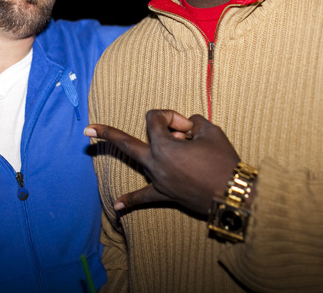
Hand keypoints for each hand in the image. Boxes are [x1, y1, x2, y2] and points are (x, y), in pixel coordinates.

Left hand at [85, 110, 239, 214]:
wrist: (233, 194)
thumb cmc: (222, 161)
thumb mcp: (211, 131)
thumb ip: (194, 122)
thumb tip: (187, 127)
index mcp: (163, 146)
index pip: (155, 119)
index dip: (171, 116)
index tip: (189, 127)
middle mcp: (155, 162)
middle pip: (127, 143)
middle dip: (107, 134)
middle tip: (89, 129)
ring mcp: (158, 180)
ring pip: (140, 162)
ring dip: (146, 151)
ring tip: (162, 144)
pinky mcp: (166, 194)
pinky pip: (145, 197)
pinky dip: (132, 201)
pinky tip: (118, 206)